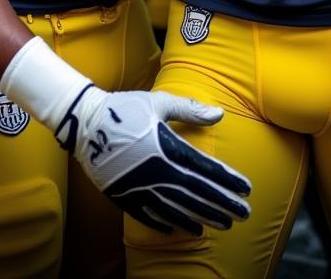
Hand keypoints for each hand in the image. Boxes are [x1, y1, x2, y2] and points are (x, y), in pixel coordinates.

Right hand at [60, 86, 250, 234]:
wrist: (84, 122)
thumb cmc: (124, 108)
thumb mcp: (159, 102)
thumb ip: (190, 109)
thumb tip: (219, 114)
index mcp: (167, 148)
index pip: (205, 169)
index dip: (227, 180)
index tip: (246, 189)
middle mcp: (156, 172)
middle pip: (196, 193)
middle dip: (222, 204)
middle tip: (243, 213)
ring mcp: (139, 188)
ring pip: (177, 208)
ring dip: (202, 216)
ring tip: (222, 223)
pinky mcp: (123, 196)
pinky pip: (149, 216)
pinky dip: (169, 223)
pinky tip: (184, 228)